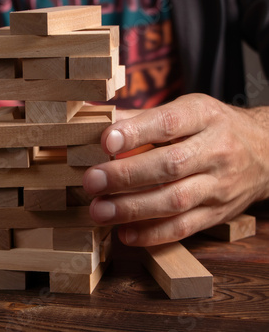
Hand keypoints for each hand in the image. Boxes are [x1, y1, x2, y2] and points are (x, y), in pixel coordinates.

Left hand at [83, 94, 268, 245]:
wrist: (265, 152)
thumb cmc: (212, 128)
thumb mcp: (186, 110)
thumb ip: (141, 117)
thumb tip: (94, 117)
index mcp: (205, 117)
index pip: (169, 123)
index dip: (136, 132)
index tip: (105, 140)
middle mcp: (216, 150)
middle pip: (169, 165)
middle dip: (126, 175)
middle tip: (92, 181)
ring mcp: (219, 185)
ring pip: (175, 200)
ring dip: (133, 208)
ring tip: (99, 211)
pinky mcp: (218, 214)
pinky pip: (184, 228)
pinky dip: (152, 234)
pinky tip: (125, 233)